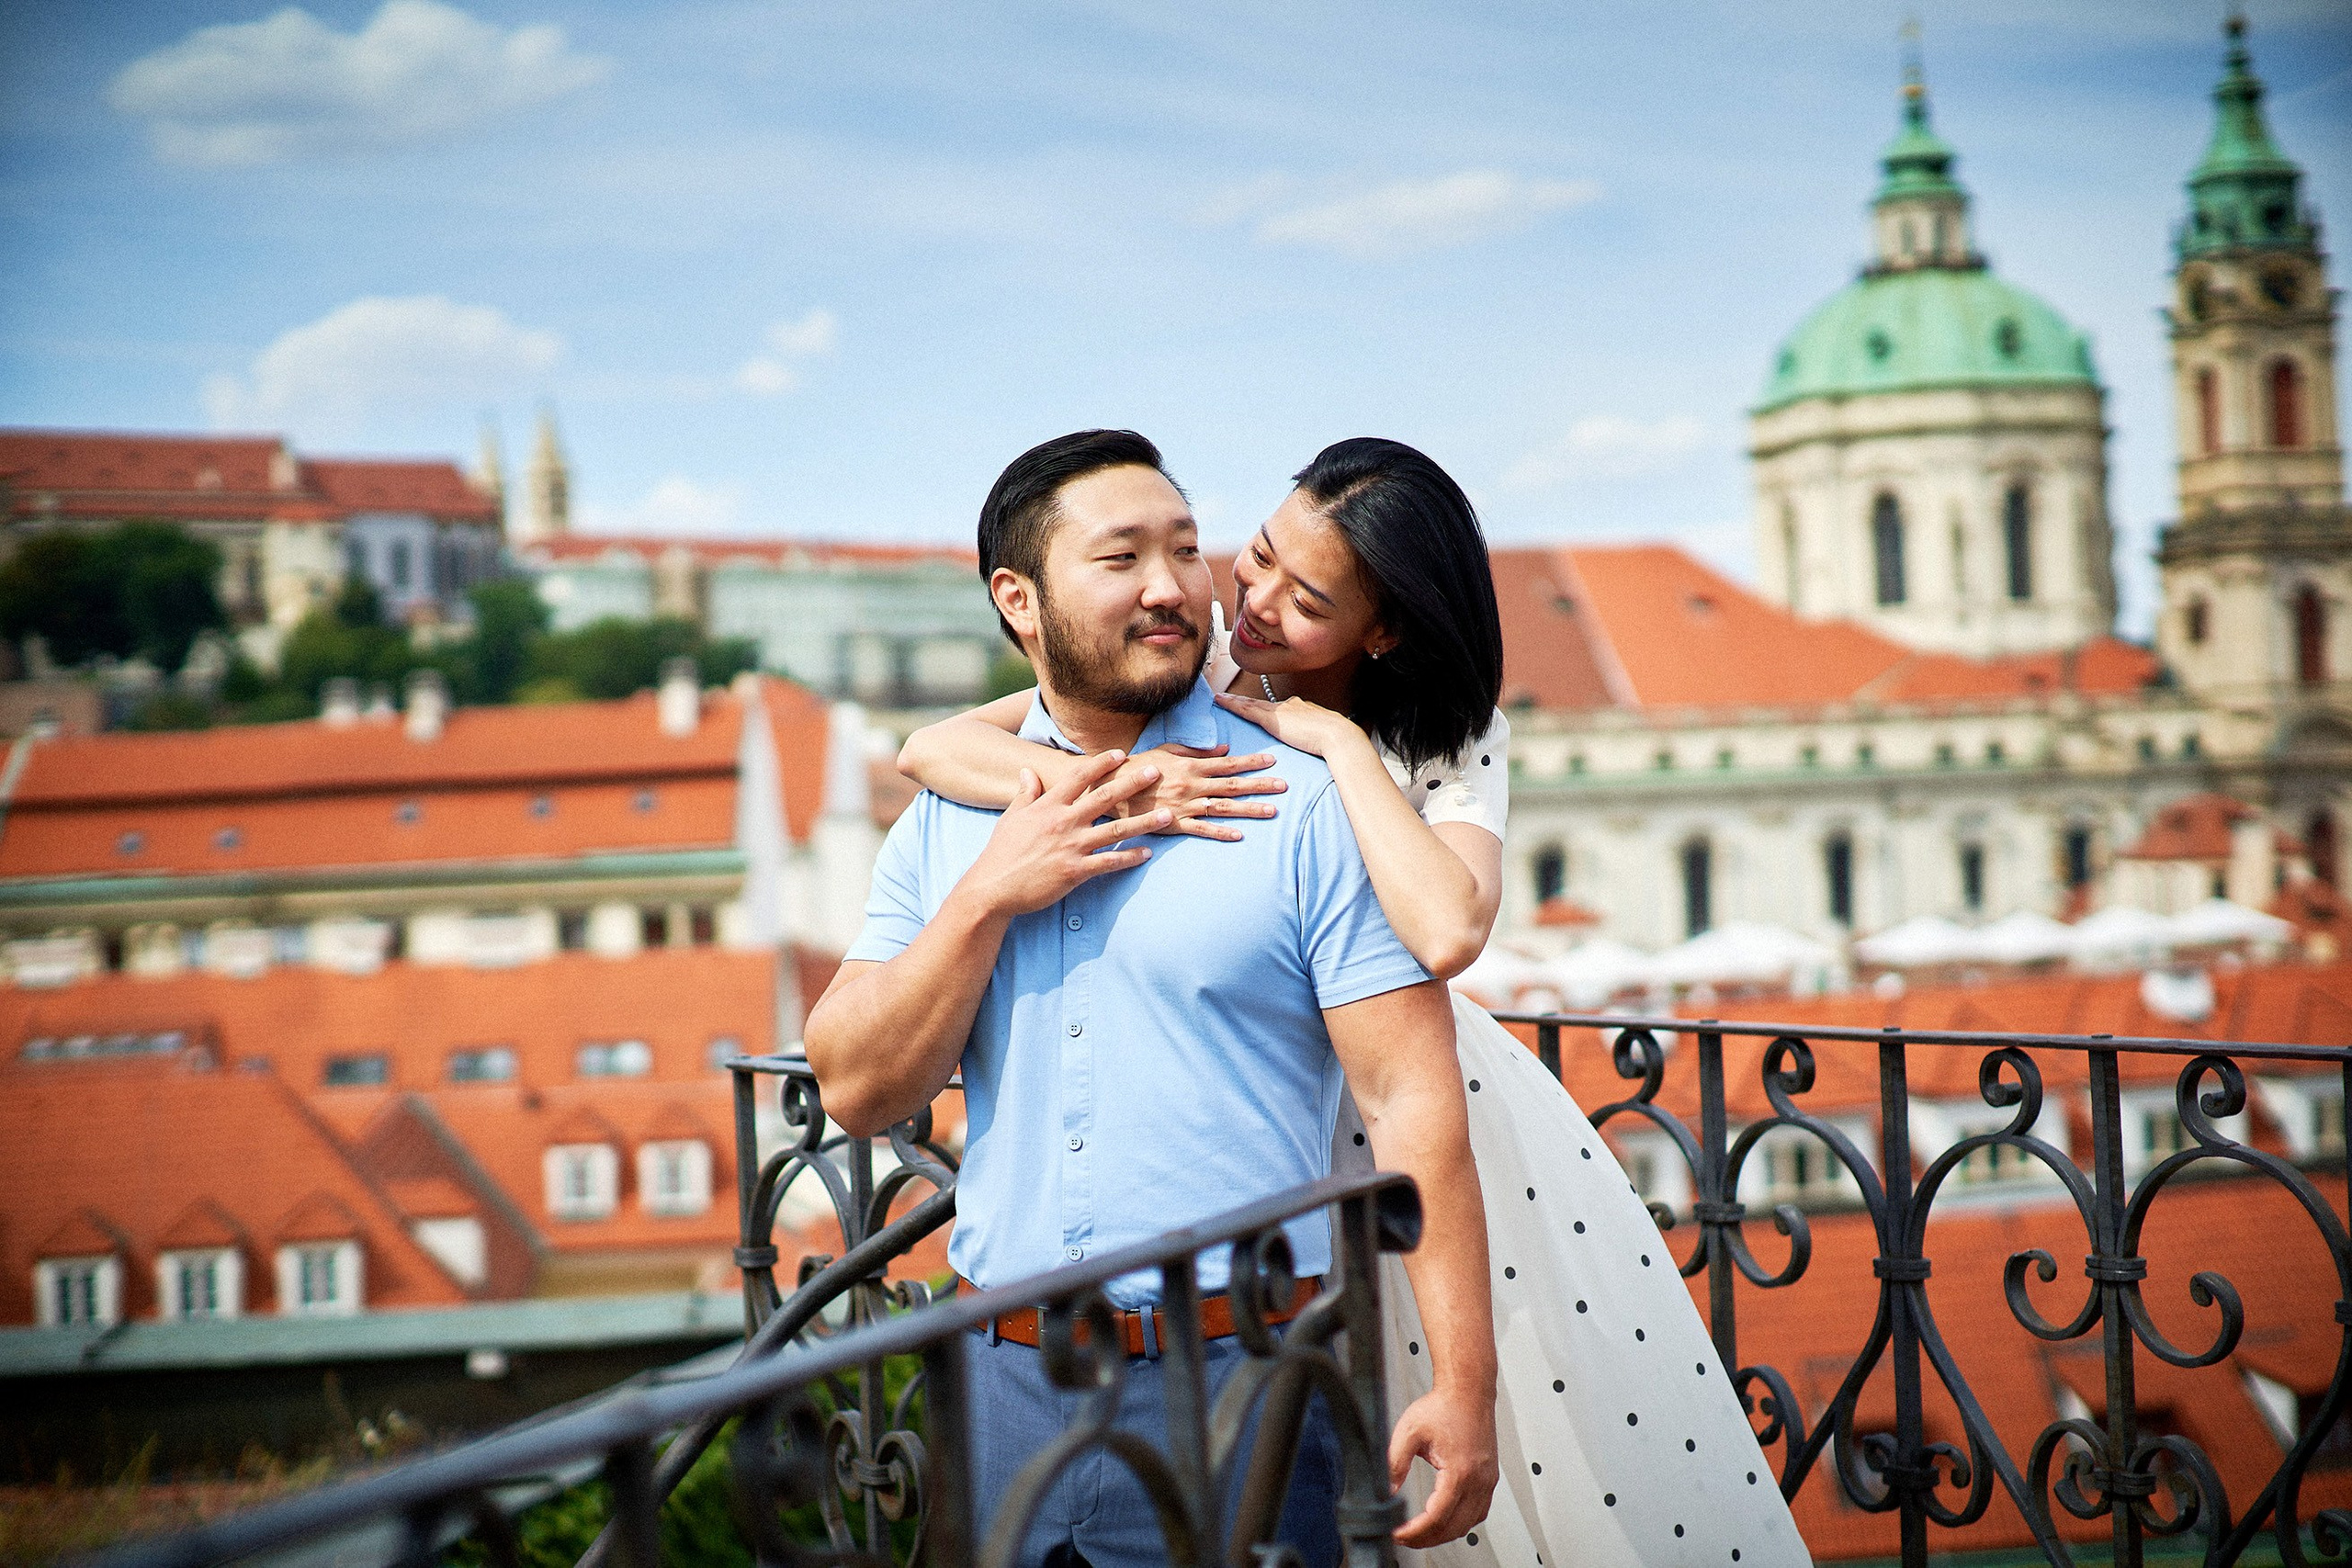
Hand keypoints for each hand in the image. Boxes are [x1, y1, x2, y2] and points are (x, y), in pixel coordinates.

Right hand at [958, 750, 1167, 919]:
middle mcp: (1063, 822)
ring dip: (1144, 822)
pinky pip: (1109, 862)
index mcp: (1048, 806)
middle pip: (1105, 797)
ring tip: (1167, 815)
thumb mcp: (1011, 817)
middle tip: (1156, 773)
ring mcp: (1071, 847)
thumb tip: (1027, 771)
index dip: (1101, 763)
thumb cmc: (1001, 852)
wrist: (992, 887)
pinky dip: (1130, 858)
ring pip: (1115, 830)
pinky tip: (1147, 854)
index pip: (1078, 777)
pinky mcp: (1075, 872)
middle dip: (1133, 783)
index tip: (1121, 754)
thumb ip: (1025, 793)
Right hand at [1104, 743, 1284, 841]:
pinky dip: (1221, 832)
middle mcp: (1192, 785)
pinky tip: (1239, 835)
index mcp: (1191, 766)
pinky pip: (1202, 829)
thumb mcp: (1168, 751)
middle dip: (1260, 785)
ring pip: (1223, 808)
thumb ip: (1198, 751)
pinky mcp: (1175, 823)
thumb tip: (1225, 749)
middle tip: (1284, 786)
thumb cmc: (1141, 767)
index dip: (1251, 762)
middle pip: (1232, 785)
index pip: (1228, 763)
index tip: (1272, 762)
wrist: (1112, 788)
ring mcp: (1185, 806)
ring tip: (1272, 811)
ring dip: (1249, 810)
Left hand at [1211, 690, 1365, 760]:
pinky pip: (1246, 709)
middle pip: (1262, 703)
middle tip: (1229, 698)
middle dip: (1246, 701)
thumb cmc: (1337, 742)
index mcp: (1303, 709)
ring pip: (1251, 703)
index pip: (1278, 708)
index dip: (1265, 708)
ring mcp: (1280, 710)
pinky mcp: (1272, 719)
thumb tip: (1318, 748)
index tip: (1256, 707)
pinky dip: (1231, 704)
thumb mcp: (1325, 738)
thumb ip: (1316, 740)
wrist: (1338, 737)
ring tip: (1219, 698)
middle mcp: (1290, 705)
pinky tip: (1220, 701)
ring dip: (1235, 700)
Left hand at [1389, 1384, 1497, 1548]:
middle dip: (1427, 1538)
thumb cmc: (1443, 1406)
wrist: (1469, 1390)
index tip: (1398, 1534)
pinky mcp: (1490, 1478)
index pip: (1438, 1516)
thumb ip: (1395, 1462)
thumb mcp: (1410, 1431)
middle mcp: (1479, 1480)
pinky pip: (1479, 1512)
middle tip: (1404, 1538)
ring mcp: (1488, 1481)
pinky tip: (1445, 1520)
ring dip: (1444, 1534)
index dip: (1416, 1531)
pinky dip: (1461, 1522)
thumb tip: (1386, 1490)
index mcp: (1460, 1470)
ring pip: (1468, 1524)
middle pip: (1454, 1527)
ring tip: (1420, 1533)